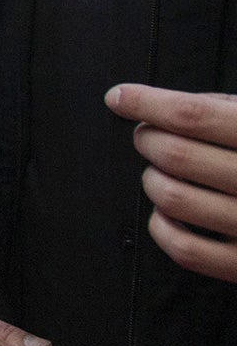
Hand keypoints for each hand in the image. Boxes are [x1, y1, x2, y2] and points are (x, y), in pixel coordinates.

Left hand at [109, 83, 236, 281]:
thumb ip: (231, 110)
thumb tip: (163, 106)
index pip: (196, 115)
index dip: (148, 102)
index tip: (119, 97)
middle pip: (177, 154)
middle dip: (148, 137)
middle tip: (147, 134)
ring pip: (173, 197)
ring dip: (151, 179)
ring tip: (159, 171)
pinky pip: (183, 248)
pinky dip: (161, 225)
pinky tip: (167, 212)